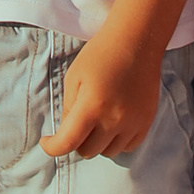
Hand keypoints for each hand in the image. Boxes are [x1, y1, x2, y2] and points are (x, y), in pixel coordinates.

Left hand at [45, 30, 165, 163]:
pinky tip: (113, 124)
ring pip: (108, 152)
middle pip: (87, 151)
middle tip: (76, 124)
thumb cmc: (101, 55)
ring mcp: (133, 123)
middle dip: (76, 141)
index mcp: (92, 106)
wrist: (137, 41)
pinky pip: (128, 147)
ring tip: (96, 122)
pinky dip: (117, 141)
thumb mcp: (74, 77)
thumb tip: (68, 132)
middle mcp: (114, 120)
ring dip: (97, 142)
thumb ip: (69, 108)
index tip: (47, 141)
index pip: (68, 143)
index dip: (52, 148)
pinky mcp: (146, 121)